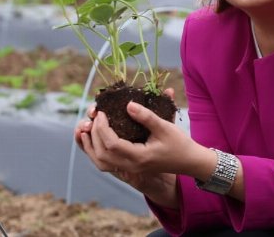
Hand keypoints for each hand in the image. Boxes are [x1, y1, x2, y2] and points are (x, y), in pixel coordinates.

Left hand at [74, 89, 188, 207]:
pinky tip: (92, 138)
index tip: (102, 112)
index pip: (111, 145)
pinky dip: (96, 151)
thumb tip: (128, 105)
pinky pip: (106, 163)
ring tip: (85, 128)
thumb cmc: (179, 143)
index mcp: (139, 157)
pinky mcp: (129, 166)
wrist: (189, 161)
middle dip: (94, 134)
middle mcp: (131, 166)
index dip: (102, 128)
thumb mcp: (164, 126)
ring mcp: (129, 168)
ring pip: (100, 162)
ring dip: (90, 145)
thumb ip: (146, 116)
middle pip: (101, 154)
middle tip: (94, 115)